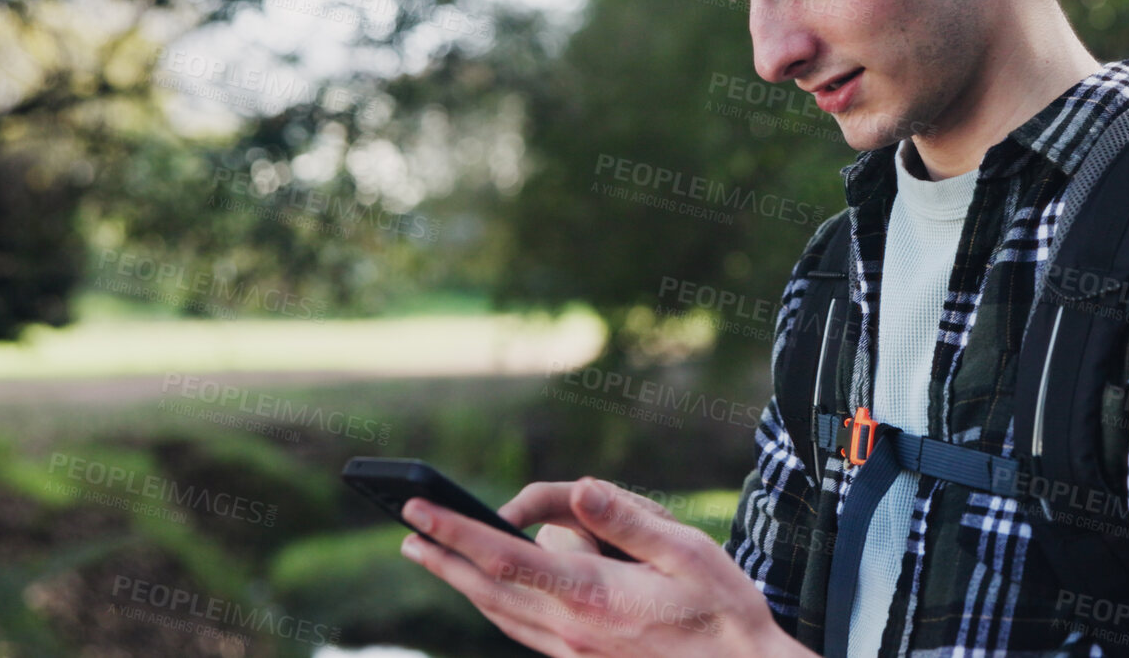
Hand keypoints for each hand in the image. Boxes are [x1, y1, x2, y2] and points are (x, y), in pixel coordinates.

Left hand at [398, 476, 812, 657]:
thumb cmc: (723, 610)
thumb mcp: (687, 551)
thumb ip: (628, 520)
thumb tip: (580, 488)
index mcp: (592, 596)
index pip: (505, 558)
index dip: (456, 532)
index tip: (419, 510)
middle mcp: (571, 630)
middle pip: (489, 591)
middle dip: (444, 558)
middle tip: (405, 533)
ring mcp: (574, 653)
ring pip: (501, 616)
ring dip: (462, 585)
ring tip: (432, 558)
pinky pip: (524, 632)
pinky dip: (495, 606)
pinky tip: (492, 594)